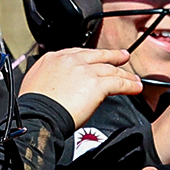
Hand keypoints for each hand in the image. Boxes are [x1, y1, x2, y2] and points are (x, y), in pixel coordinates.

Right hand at [19, 48, 141, 126]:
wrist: (38, 116)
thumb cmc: (34, 108)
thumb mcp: (35, 83)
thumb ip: (49, 79)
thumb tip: (58, 86)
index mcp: (53, 59)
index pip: (77, 53)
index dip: (90, 57)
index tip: (97, 59)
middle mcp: (70, 60)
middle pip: (97, 56)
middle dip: (112, 56)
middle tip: (122, 57)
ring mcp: (84, 70)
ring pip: (110, 69)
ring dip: (124, 74)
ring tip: (133, 79)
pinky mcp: (96, 84)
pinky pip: (119, 82)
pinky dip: (130, 85)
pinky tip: (135, 88)